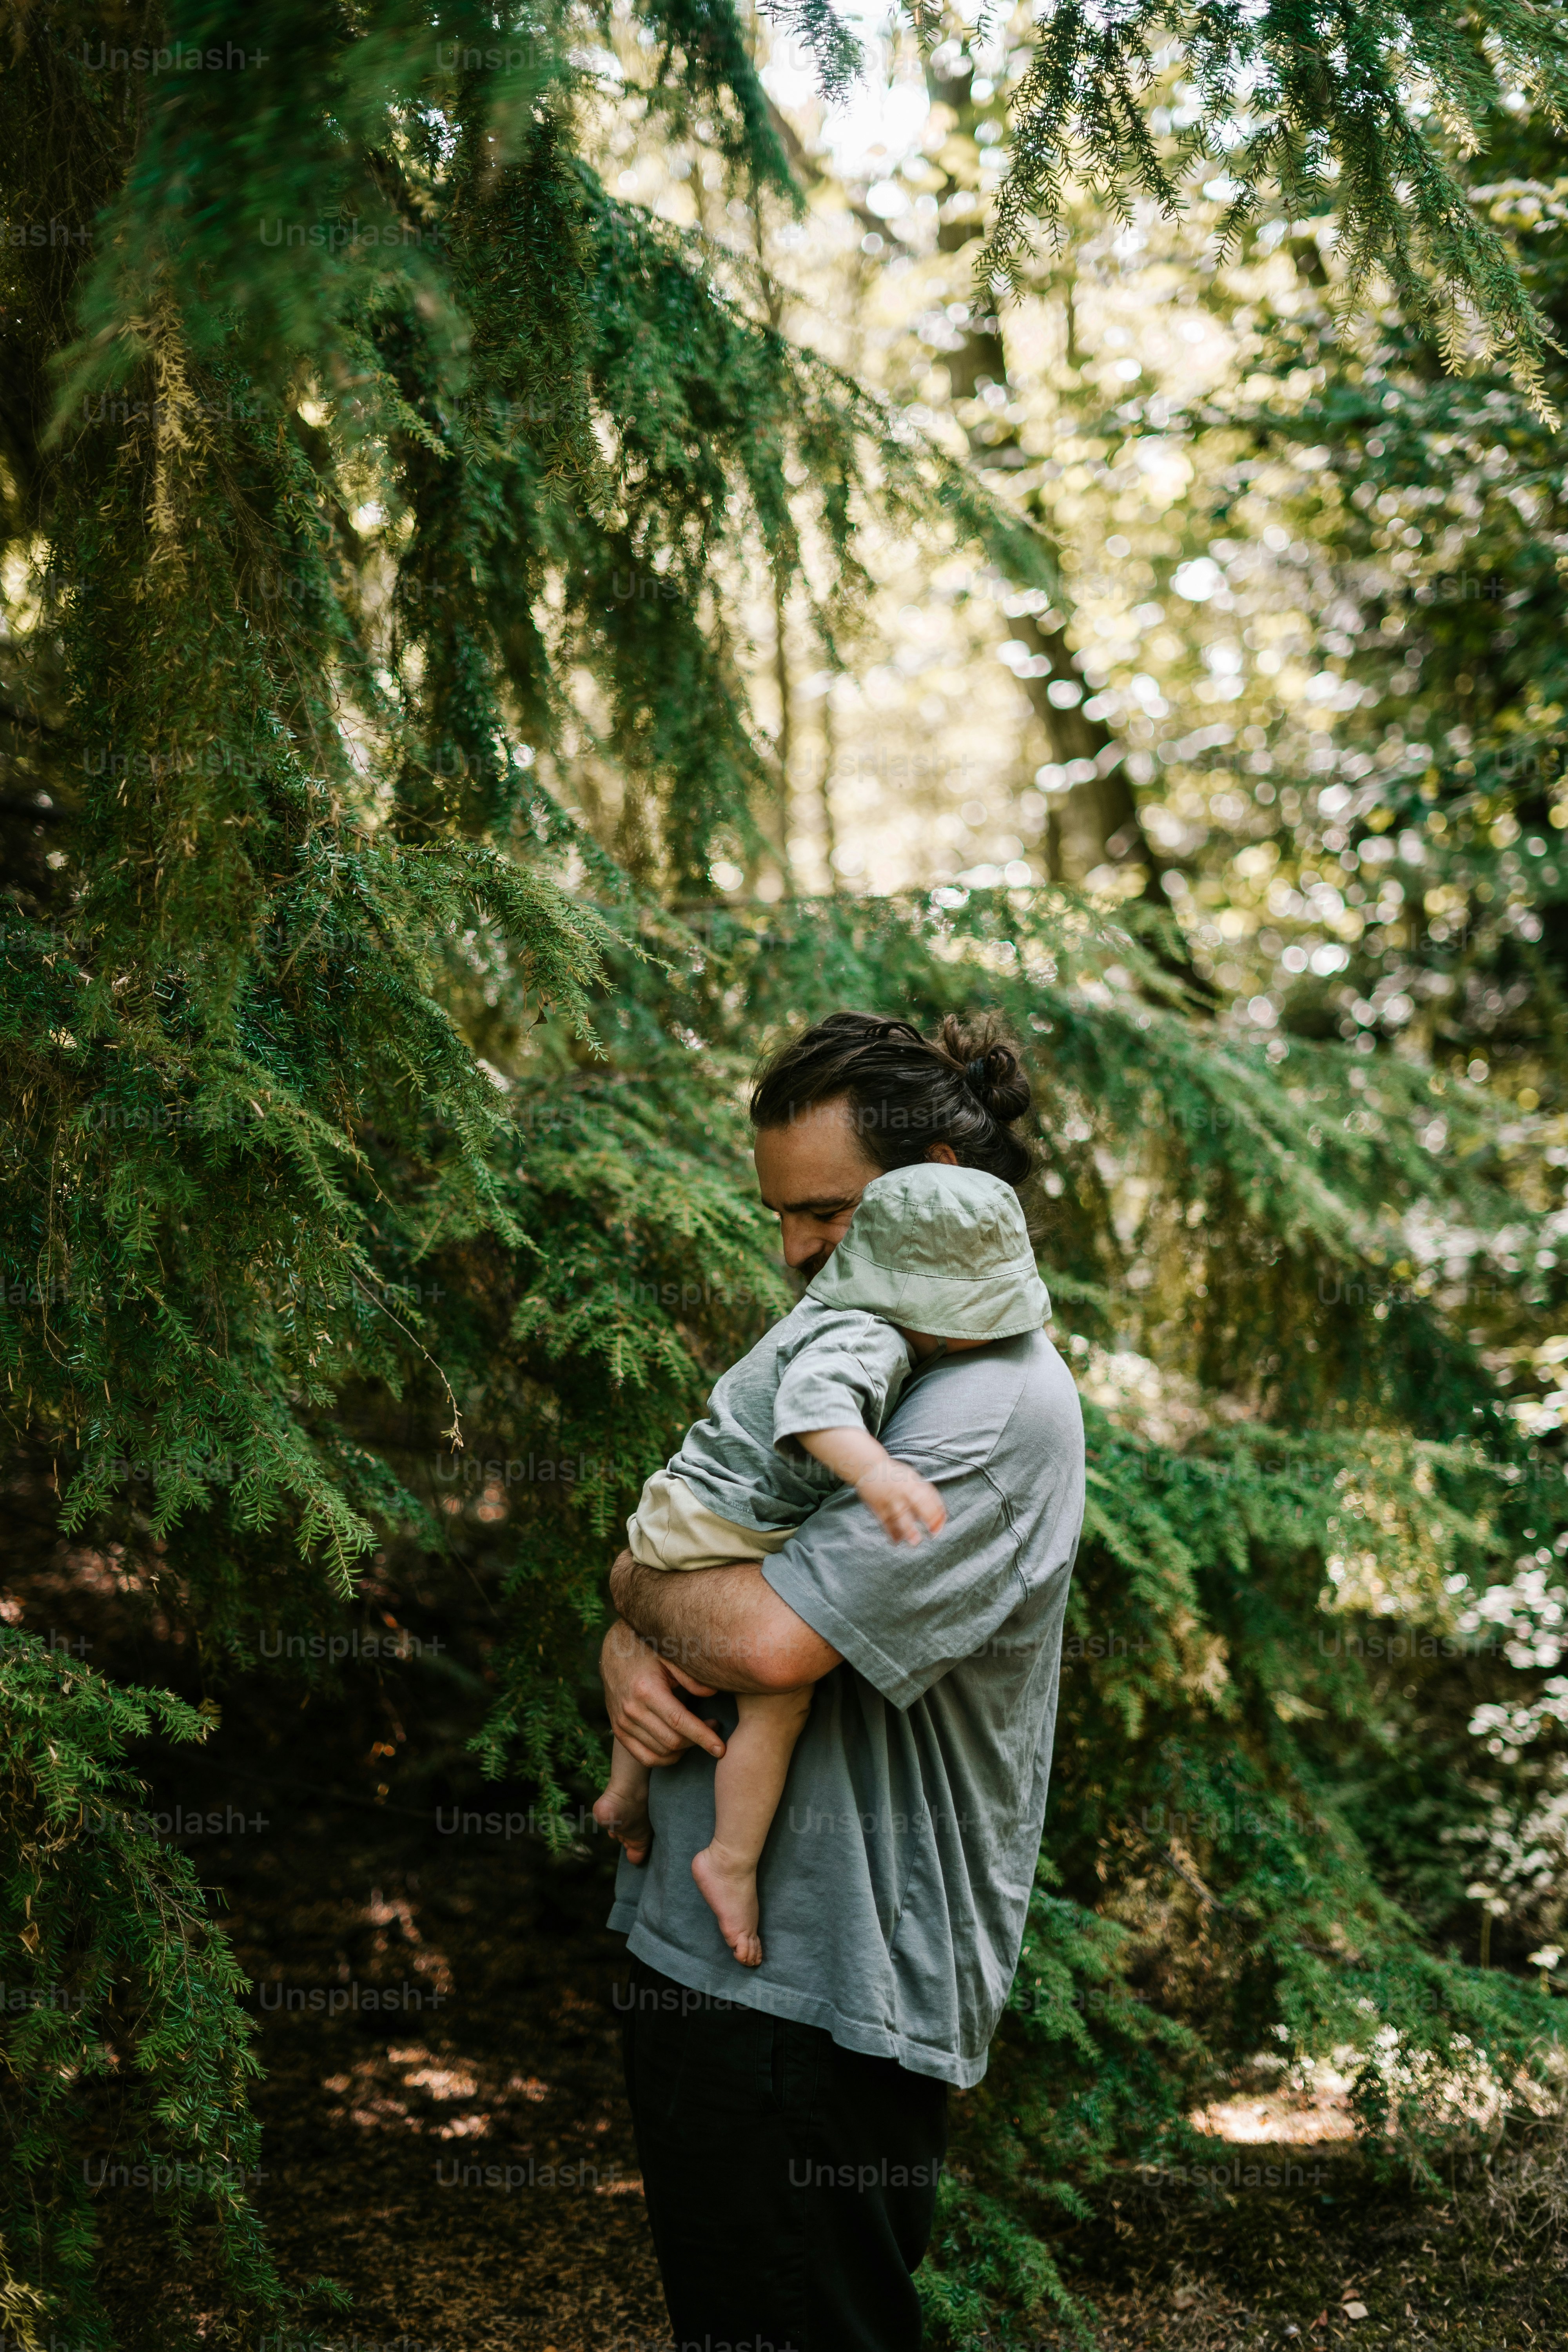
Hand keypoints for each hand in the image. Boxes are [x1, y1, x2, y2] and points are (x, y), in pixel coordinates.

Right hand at [599, 1616, 726, 1769]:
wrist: (614, 1650)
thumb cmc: (648, 1650)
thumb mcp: (671, 1656)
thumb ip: (691, 1676)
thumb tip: (712, 1694)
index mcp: (646, 1690)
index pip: (679, 1722)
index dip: (703, 1737)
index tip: (721, 1749)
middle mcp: (631, 1710)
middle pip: (671, 1741)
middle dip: (697, 1742)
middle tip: (714, 1727)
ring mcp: (622, 1722)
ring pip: (660, 1752)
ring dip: (684, 1750)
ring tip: (698, 1734)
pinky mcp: (618, 1730)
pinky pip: (644, 1757)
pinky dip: (665, 1758)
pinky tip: (679, 1747)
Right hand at [854, 1456, 946, 1544]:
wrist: (868, 1468)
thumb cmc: (894, 1474)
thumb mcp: (911, 1477)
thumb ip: (923, 1492)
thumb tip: (935, 1510)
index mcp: (913, 1483)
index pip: (929, 1497)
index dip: (937, 1510)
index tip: (941, 1524)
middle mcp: (903, 1490)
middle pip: (918, 1504)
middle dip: (928, 1518)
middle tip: (934, 1533)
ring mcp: (890, 1499)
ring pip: (900, 1516)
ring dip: (908, 1530)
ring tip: (915, 1541)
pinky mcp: (878, 1507)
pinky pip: (885, 1522)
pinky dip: (891, 1532)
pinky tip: (897, 1541)